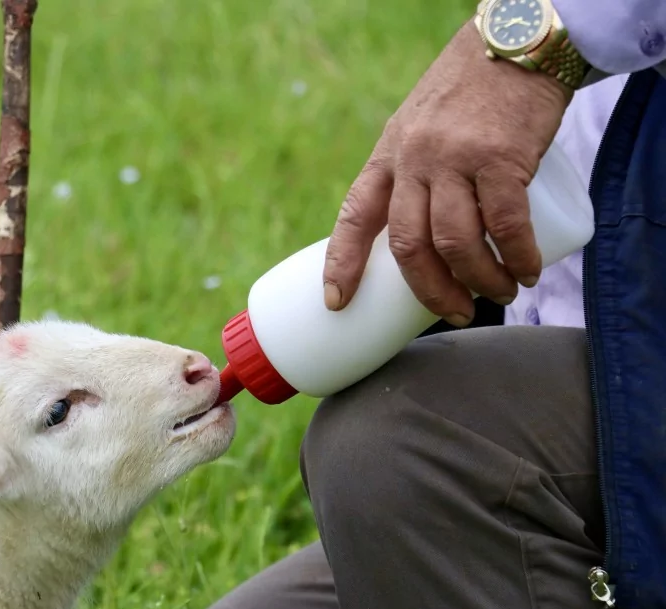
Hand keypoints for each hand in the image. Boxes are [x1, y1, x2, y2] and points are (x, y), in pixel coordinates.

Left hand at [323, 20, 572, 326]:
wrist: (514, 44)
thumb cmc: (467, 95)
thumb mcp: (417, 128)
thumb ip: (411, 173)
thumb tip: (419, 239)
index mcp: (387, 156)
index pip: (354, 216)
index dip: (342, 263)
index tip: (335, 302)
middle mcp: (413, 159)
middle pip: (408, 244)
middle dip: (430, 290)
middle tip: (455, 311)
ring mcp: (455, 158)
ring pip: (455, 242)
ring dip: (479, 280)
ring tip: (500, 292)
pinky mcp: (501, 156)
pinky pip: (507, 224)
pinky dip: (518, 257)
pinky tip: (527, 271)